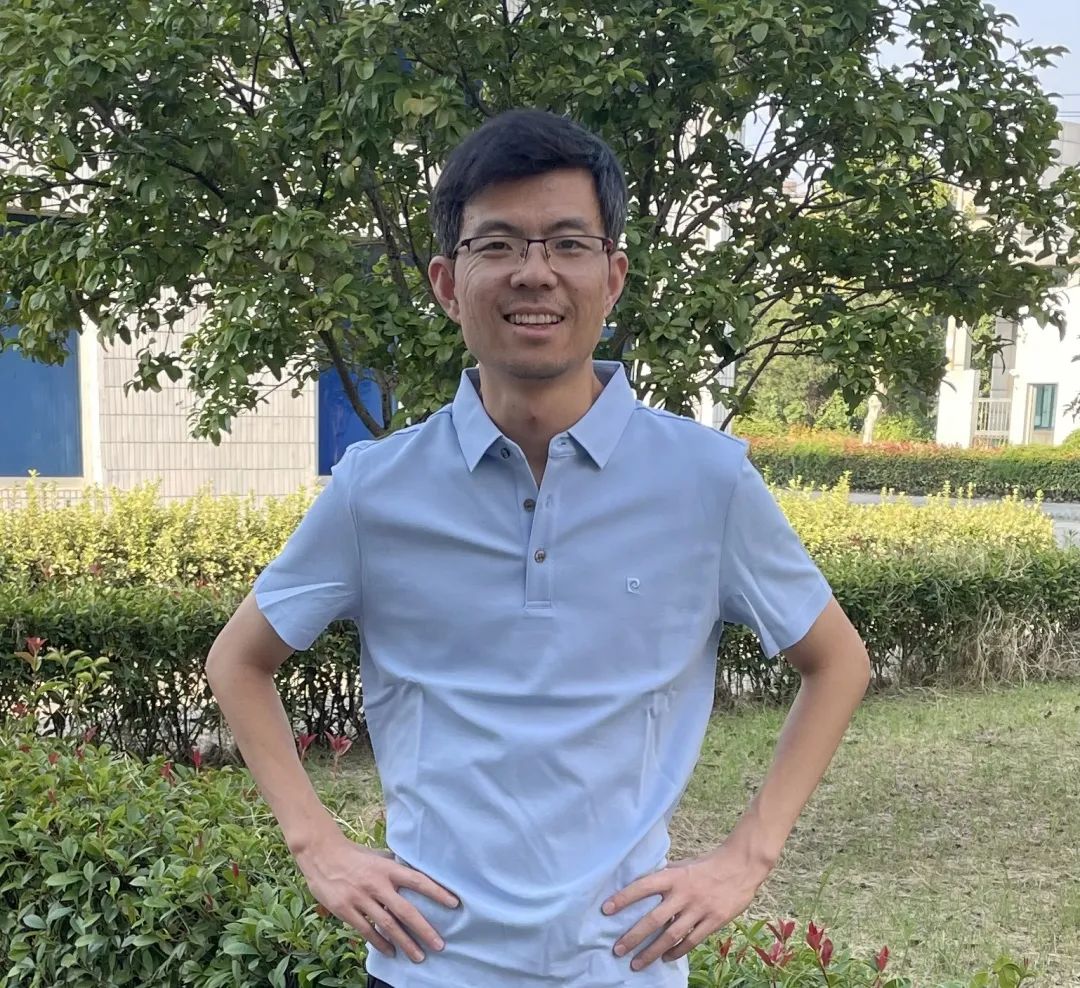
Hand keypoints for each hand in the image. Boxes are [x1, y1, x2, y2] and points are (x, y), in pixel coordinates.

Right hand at [294, 829, 459, 962]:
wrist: (323, 855)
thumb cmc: (355, 856)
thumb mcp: (378, 857)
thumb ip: (395, 867)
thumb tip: (415, 873)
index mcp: (388, 869)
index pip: (418, 881)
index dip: (437, 892)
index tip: (454, 903)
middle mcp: (377, 884)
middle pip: (405, 910)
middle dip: (424, 929)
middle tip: (439, 945)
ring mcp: (361, 899)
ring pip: (388, 925)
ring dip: (405, 942)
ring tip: (419, 956)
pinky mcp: (346, 910)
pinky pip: (367, 931)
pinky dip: (380, 943)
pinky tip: (391, 952)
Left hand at [602, 840, 772, 970]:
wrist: (740, 866)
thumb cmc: (707, 864)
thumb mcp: (682, 865)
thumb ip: (665, 876)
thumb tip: (644, 885)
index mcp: (672, 876)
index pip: (642, 887)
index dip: (624, 898)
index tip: (606, 909)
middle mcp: (683, 894)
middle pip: (654, 919)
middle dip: (634, 936)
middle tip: (617, 949)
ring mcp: (698, 909)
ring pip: (670, 936)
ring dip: (652, 952)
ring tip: (637, 964)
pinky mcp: (713, 921)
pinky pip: (692, 941)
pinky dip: (677, 952)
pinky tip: (665, 958)